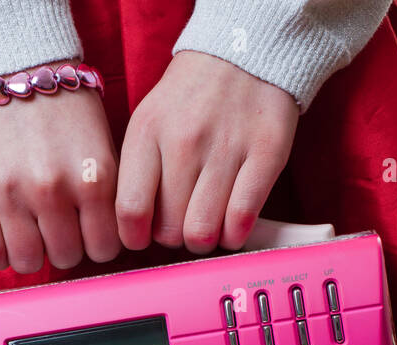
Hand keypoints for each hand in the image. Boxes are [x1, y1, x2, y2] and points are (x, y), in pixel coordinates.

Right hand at [0, 72, 120, 272]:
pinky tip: (6, 237)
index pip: (104, 249)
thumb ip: (106, 197)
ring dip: (32, 253)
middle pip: (66, 258)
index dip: (98, 244)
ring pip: (28, 261)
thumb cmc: (65, 110)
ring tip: (31, 232)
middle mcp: (53, 190)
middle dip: (65, 246)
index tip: (89, 234)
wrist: (18, 68)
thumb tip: (103, 244)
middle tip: (59, 227)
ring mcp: (11, 192)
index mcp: (94, 179)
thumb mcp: (103, 148)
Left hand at [116, 51, 298, 253]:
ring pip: (203, 231)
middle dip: (173, 237)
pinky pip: (242, 219)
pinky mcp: (266, 154)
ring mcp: (226, 148)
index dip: (135, 237)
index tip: (143, 238)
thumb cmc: (191, 98)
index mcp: (147, 132)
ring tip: (207, 224)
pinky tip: (231, 225)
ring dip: (203, 240)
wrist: (244, 52)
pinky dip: (234, 235)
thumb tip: (133, 228)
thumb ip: (137, 170)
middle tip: (181, 223)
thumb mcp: (149, 121)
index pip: (130, 209)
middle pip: (168, 229)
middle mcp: (184, 141)